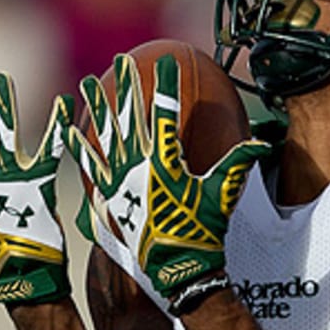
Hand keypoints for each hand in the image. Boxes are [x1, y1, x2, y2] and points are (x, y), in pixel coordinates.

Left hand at [66, 51, 267, 310]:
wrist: (176, 269)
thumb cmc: (202, 232)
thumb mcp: (223, 195)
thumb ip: (237, 164)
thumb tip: (262, 142)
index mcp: (166, 161)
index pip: (167, 113)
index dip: (166, 85)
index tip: (164, 62)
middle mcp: (139, 166)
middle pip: (130, 116)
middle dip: (127, 85)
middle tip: (120, 60)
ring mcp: (120, 181)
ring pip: (104, 134)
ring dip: (96, 107)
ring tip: (87, 83)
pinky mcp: (107, 197)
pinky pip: (90, 167)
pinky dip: (78, 148)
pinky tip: (67, 131)